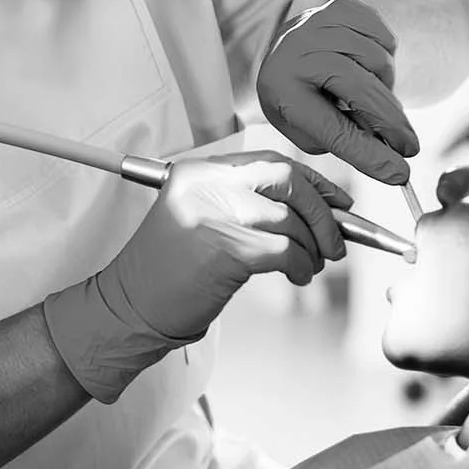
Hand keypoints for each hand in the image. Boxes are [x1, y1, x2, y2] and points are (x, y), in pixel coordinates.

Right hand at [43, 154, 350, 401]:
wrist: (130, 307)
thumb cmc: (168, 272)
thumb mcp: (201, 219)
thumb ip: (247, 203)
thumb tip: (318, 207)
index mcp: (198, 171)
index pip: (269, 161)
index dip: (312, 180)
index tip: (338, 200)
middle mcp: (206, 184)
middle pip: (288, 179)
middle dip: (323, 211)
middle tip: (336, 240)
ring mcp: (215, 214)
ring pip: (293, 220)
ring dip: (314, 248)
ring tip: (309, 266)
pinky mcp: (227, 248)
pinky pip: (288, 251)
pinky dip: (302, 266)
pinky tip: (297, 277)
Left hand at [255, 0, 423, 184]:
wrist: (295, 51)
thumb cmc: (306, 100)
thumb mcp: (315, 130)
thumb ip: (351, 144)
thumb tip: (396, 168)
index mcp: (280, 87)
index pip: (331, 128)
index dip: (366, 153)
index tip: (399, 172)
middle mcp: (293, 50)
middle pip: (358, 89)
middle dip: (390, 123)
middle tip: (410, 148)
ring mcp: (317, 23)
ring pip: (377, 61)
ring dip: (383, 86)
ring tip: (363, 93)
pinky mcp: (340, 7)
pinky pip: (385, 38)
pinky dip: (384, 57)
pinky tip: (363, 65)